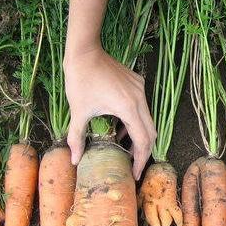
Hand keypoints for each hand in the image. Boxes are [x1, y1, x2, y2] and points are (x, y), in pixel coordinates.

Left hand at [64, 47, 155, 179]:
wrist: (85, 51)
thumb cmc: (80, 80)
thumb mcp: (78, 111)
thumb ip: (77, 137)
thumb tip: (74, 160)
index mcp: (128, 108)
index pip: (142, 141)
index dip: (141, 160)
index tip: (136, 174)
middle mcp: (140, 99)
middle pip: (151, 133)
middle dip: (143, 152)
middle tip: (134, 167)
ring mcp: (141, 90)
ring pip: (148, 120)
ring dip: (139, 136)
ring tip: (125, 150)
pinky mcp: (137, 84)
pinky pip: (142, 108)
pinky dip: (135, 121)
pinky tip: (120, 127)